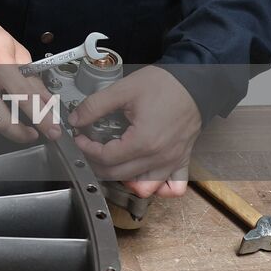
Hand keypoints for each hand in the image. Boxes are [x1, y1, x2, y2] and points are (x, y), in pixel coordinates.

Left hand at [69, 65, 200, 197]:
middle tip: (89, 148)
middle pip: (119, 175)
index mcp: (144, 142)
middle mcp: (160, 158)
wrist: (194, 83)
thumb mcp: (123, 90)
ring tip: (112, 161)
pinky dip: (158, 187)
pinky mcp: (183, 160)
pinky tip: (143, 174)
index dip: (87, 149)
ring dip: (124, 179)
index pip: (106, 158)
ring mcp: (173, 162)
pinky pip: (173, 187)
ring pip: (144, 187)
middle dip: (97, 164)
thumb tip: (76, 119)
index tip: (80, 138)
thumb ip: (95, 106)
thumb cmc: (163, 85)